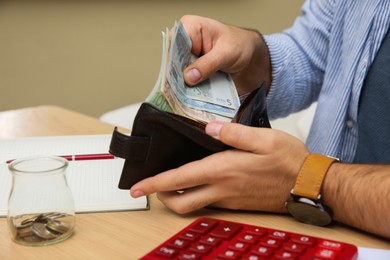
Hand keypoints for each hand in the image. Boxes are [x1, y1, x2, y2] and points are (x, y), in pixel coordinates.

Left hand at [130, 121, 308, 213]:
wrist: (309, 185)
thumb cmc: (288, 160)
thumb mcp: (263, 138)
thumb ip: (233, 132)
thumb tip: (209, 127)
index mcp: (224, 170)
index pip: (180, 179)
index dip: (155, 183)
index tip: (137, 186)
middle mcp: (222, 188)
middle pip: (180, 202)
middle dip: (160, 195)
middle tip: (152, 184)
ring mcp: (228, 199)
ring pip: (192, 205)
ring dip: (176, 196)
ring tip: (171, 181)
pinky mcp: (236, 203)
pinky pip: (208, 202)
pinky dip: (195, 195)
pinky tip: (197, 180)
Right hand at [180, 15, 271, 94]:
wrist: (250, 54)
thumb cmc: (240, 44)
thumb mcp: (226, 53)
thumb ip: (208, 64)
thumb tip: (189, 77)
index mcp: (190, 27)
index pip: (174, 44)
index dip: (173, 61)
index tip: (175, 77)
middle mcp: (186, 40)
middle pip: (174, 59)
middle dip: (177, 75)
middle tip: (180, 91)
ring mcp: (189, 56)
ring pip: (179, 71)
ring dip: (183, 84)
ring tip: (185, 96)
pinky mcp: (193, 68)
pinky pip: (187, 78)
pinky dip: (190, 87)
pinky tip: (192, 96)